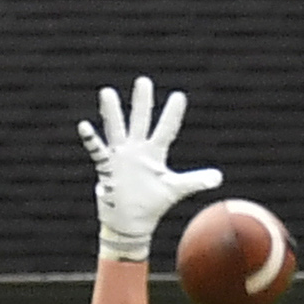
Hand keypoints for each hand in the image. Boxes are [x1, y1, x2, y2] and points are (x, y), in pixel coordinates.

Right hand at [79, 77, 220, 260]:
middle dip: (142, 102)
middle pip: (140, 121)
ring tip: (107, 92)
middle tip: (143, 81)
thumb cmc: (152, 203)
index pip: (166, 129)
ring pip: (116, 129)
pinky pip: (98, 151)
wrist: (131, 223)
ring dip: (112, 112)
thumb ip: (195, 180)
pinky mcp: (107, 167)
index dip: (173, 114)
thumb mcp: (175, 189)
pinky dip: (91, 139)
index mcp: (155, 153)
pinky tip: (84, 126)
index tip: (179, 96)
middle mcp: (137, 149)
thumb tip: (218, 178)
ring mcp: (121, 156)